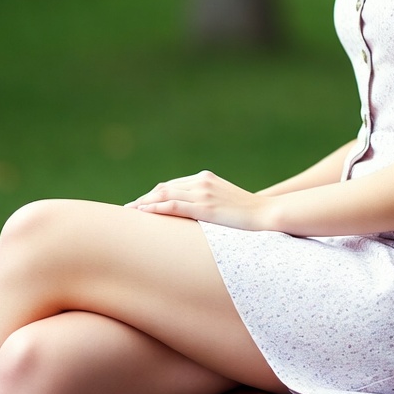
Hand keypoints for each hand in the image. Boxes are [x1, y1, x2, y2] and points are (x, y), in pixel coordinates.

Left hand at [125, 170, 270, 230]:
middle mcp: (202, 181)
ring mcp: (203, 193)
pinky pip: (174, 206)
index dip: (154, 194)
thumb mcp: (225, 202)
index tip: (140, 204)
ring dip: (144, 203)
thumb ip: (208, 202)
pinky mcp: (205, 207)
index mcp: (206, 178)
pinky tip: (143, 213)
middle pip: (165, 188)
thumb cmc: (247, 213)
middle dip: (145, 198)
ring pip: (165, 195)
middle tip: (128, 210)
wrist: (266, 215)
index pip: (172, 185)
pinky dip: (155, 208)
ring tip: (129, 213)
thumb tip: (196, 214)